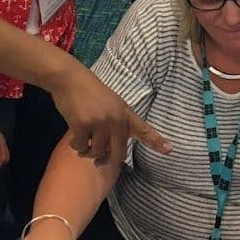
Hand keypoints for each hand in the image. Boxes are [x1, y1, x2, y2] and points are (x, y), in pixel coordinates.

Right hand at [51, 62, 170, 162]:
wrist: (69, 79)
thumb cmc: (89, 91)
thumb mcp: (111, 103)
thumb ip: (115, 123)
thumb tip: (108, 150)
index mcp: (124, 113)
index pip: (143, 129)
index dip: (156, 141)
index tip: (170, 150)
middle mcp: (115, 119)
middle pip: (118, 153)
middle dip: (107, 159)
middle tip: (98, 161)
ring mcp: (100, 123)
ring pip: (98, 152)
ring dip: (88, 153)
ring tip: (83, 144)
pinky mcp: (83, 125)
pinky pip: (82, 147)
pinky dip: (76, 146)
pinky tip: (74, 138)